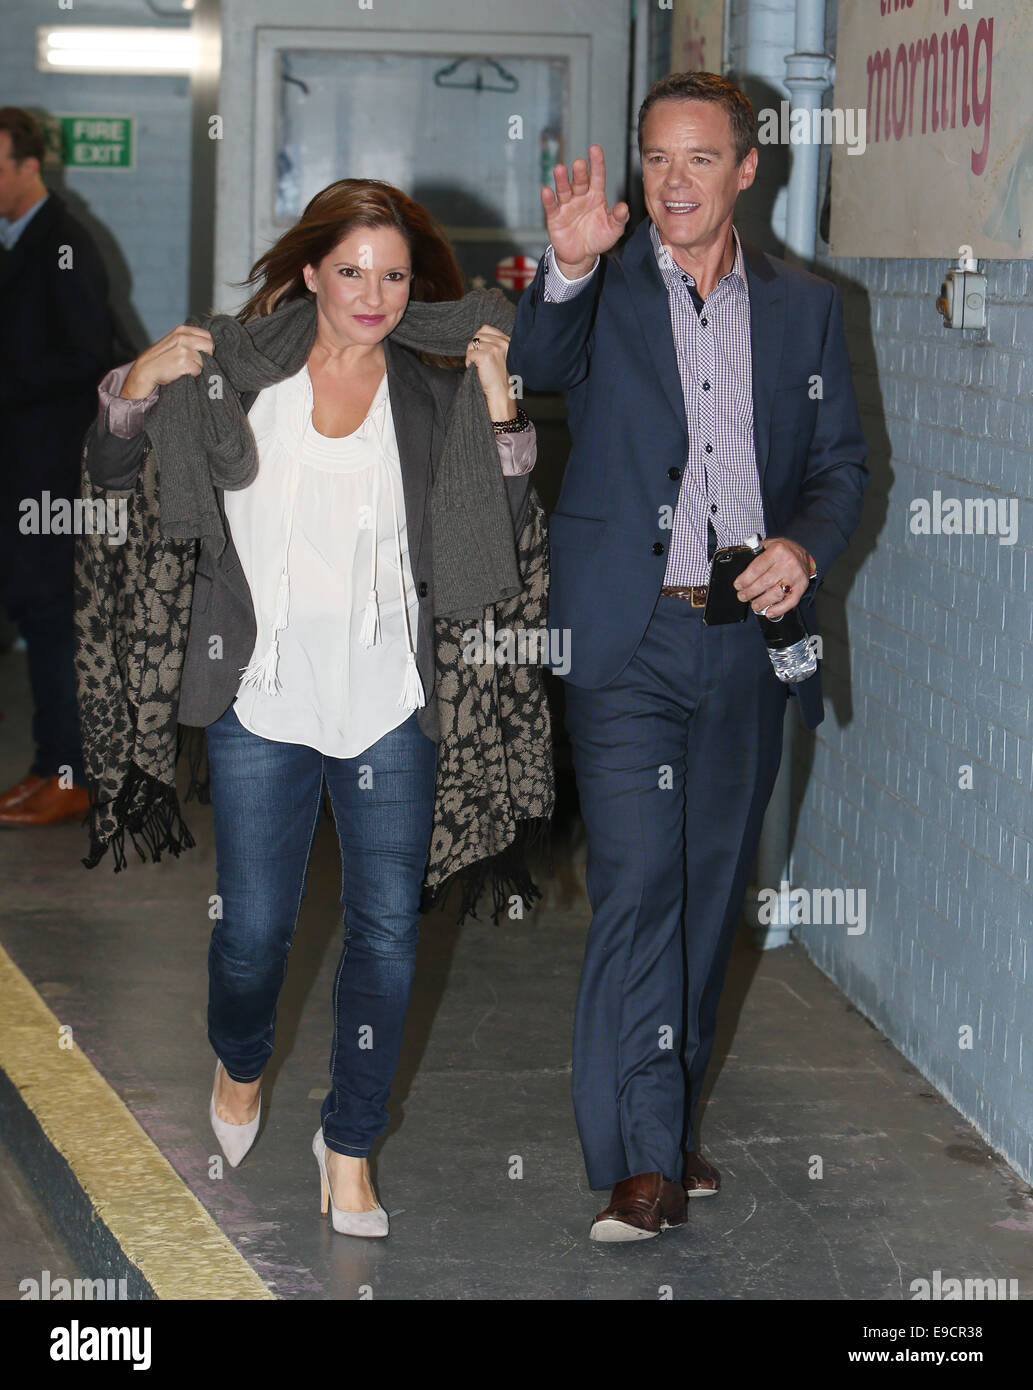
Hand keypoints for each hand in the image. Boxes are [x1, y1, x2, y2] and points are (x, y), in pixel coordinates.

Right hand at [121, 324, 214, 399]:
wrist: (146, 370)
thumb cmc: (162, 358)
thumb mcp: (174, 340)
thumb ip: (189, 338)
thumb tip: (209, 343)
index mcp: (182, 329)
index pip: (208, 335)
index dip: (207, 346)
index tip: (200, 353)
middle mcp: (183, 337)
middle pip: (210, 346)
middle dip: (206, 356)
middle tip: (194, 361)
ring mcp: (183, 349)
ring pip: (204, 360)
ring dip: (197, 366)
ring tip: (184, 366)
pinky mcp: (183, 362)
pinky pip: (198, 370)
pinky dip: (192, 374)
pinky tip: (181, 372)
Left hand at [465, 324, 515, 420]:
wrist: (502, 393)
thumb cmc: (500, 377)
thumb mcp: (501, 356)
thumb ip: (493, 343)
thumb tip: (476, 337)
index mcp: (507, 341)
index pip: (486, 328)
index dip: (479, 339)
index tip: (481, 351)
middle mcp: (501, 343)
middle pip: (477, 336)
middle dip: (474, 348)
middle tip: (478, 361)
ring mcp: (494, 349)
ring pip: (471, 344)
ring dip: (471, 356)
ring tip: (479, 366)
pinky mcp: (485, 356)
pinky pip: (469, 354)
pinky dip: (469, 363)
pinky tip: (477, 370)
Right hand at [542, 144, 629, 277]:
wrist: (582, 256)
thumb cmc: (599, 238)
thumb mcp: (614, 229)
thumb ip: (619, 218)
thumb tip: (623, 207)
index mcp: (596, 195)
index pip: (597, 176)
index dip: (596, 163)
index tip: (595, 149)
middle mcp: (581, 196)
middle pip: (580, 181)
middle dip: (579, 172)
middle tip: (579, 163)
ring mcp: (567, 205)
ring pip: (564, 190)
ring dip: (561, 180)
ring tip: (559, 169)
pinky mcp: (555, 217)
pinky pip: (551, 206)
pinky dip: (548, 199)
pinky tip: (547, 191)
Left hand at [733, 537, 810, 618]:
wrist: (803, 553)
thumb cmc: (783, 551)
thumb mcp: (768, 545)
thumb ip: (755, 555)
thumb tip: (740, 569)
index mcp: (778, 551)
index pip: (757, 568)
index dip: (745, 579)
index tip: (738, 586)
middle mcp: (788, 563)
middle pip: (765, 582)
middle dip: (750, 592)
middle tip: (742, 596)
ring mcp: (796, 576)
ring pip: (776, 593)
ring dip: (762, 602)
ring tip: (754, 605)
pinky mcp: (802, 587)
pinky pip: (790, 601)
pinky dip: (779, 609)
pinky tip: (769, 612)